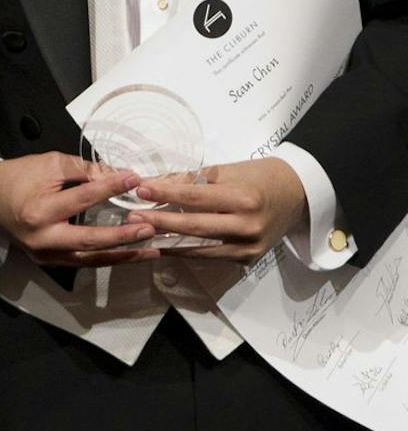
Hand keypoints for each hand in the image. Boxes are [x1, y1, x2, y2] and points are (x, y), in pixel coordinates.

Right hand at [0, 152, 156, 267]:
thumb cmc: (16, 177)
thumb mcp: (47, 164)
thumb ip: (83, 170)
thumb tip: (117, 176)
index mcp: (39, 211)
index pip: (83, 199)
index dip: (111, 187)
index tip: (134, 178)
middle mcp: (42, 239)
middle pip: (90, 240)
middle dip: (123, 236)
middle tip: (150, 227)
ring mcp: (44, 255)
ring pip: (90, 259)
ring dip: (123, 255)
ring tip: (152, 250)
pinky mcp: (48, 261)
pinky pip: (82, 261)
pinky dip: (107, 258)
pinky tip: (129, 254)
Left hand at [133, 159, 306, 264]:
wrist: (299, 195)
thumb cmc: (261, 177)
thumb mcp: (228, 171)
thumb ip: (192, 180)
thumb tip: (154, 183)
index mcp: (245, 198)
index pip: (195, 197)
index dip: (165, 194)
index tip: (140, 190)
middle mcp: (248, 226)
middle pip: (194, 226)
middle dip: (160, 222)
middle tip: (131, 218)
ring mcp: (249, 247)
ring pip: (200, 248)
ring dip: (167, 242)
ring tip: (140, 234)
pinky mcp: (248, 259)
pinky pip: (211, 256)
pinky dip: (187, 251)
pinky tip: (164, 245)